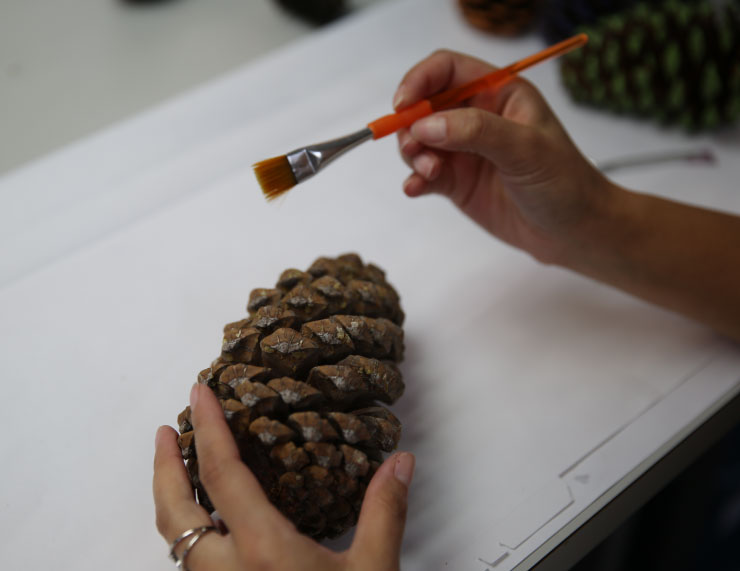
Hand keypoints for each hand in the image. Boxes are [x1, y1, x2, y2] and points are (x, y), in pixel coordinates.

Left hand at [153, 383, 413, 570]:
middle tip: (162, 431)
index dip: (206, 428)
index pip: (221, 473)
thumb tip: (400, 461)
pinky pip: (190, 563)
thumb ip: (384, 512)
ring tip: (175, 469)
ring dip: (170, 498)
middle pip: (172, 511)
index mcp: (260, 550)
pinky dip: (187, 530)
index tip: (198, 394)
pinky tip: (208, 524)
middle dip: (162, 466)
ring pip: (174, 540)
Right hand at [395, 49, 614, 265]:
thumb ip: (476, 132)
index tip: (402, 105)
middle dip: (411, 125)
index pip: (448, 70)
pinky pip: (424, 175)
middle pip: (424, 106)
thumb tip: (425, 125)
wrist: (573, 231)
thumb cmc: (563, 181)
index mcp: (498, 94)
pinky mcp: (457, 183)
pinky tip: (415, 189)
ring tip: (428, 173)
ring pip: (419, 141)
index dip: (420, 80)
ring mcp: (464, 151)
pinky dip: (414, 180)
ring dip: (413, 154)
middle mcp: (477, 118)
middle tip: (414, 149)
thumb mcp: (525, 149)